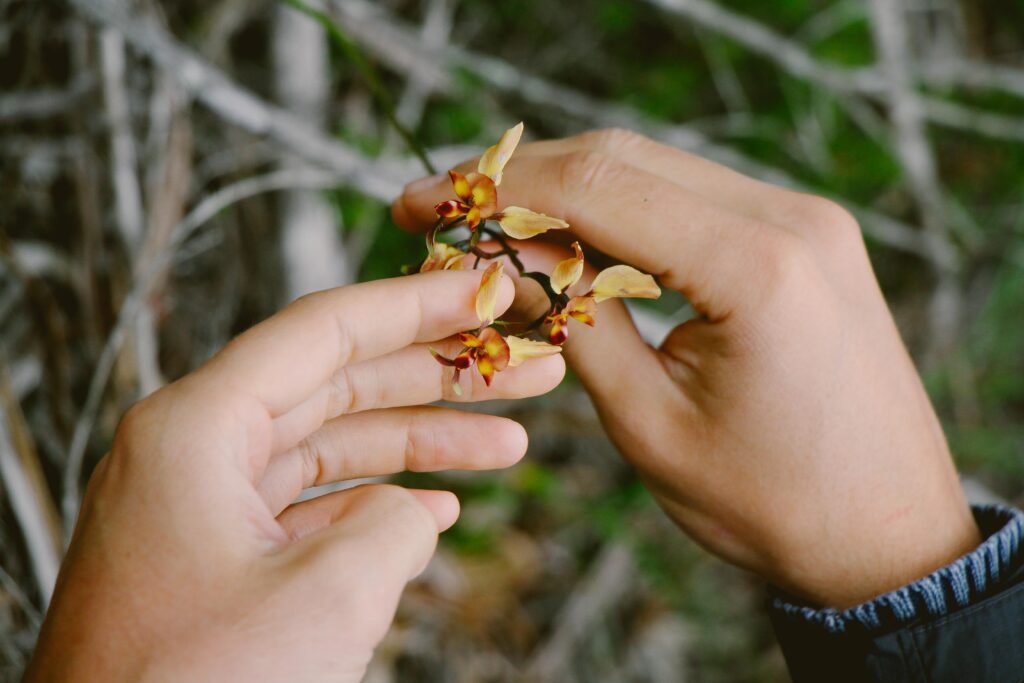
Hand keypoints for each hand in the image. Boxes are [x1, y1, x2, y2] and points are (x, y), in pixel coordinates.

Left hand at [27, 271, 563, 681]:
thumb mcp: (328, 596)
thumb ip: (394, 523)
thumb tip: (412, 510)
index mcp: (198, 428)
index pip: (326, 329)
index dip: (421, 304)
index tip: (492, 293)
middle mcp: (196, 451)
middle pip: (340, 380)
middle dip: (442, 375)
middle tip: (527, 366)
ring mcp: (206, 506)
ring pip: (334, 444)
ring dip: (424, 443)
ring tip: (511, 445)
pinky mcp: (220, 559)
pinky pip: (314, 505)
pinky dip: (379, 500)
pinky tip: (439, 504)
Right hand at [394, 128, 979, 607]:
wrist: (887, 536)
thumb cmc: (773, 504)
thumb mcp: (649, 422)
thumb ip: (574, 322)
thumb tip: (503, 258)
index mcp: (756, 268)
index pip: (596, 186)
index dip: (496, 190)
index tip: (425, 203)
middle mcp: (791, 218)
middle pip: (621, 158)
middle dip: (522, 180)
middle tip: (446, 209)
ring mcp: (805, 218)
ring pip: (654, 168)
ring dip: (568, 190)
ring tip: (495, 229)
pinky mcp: (804, 235)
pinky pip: (692, 196)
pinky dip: (621, 209)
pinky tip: (571, 240)